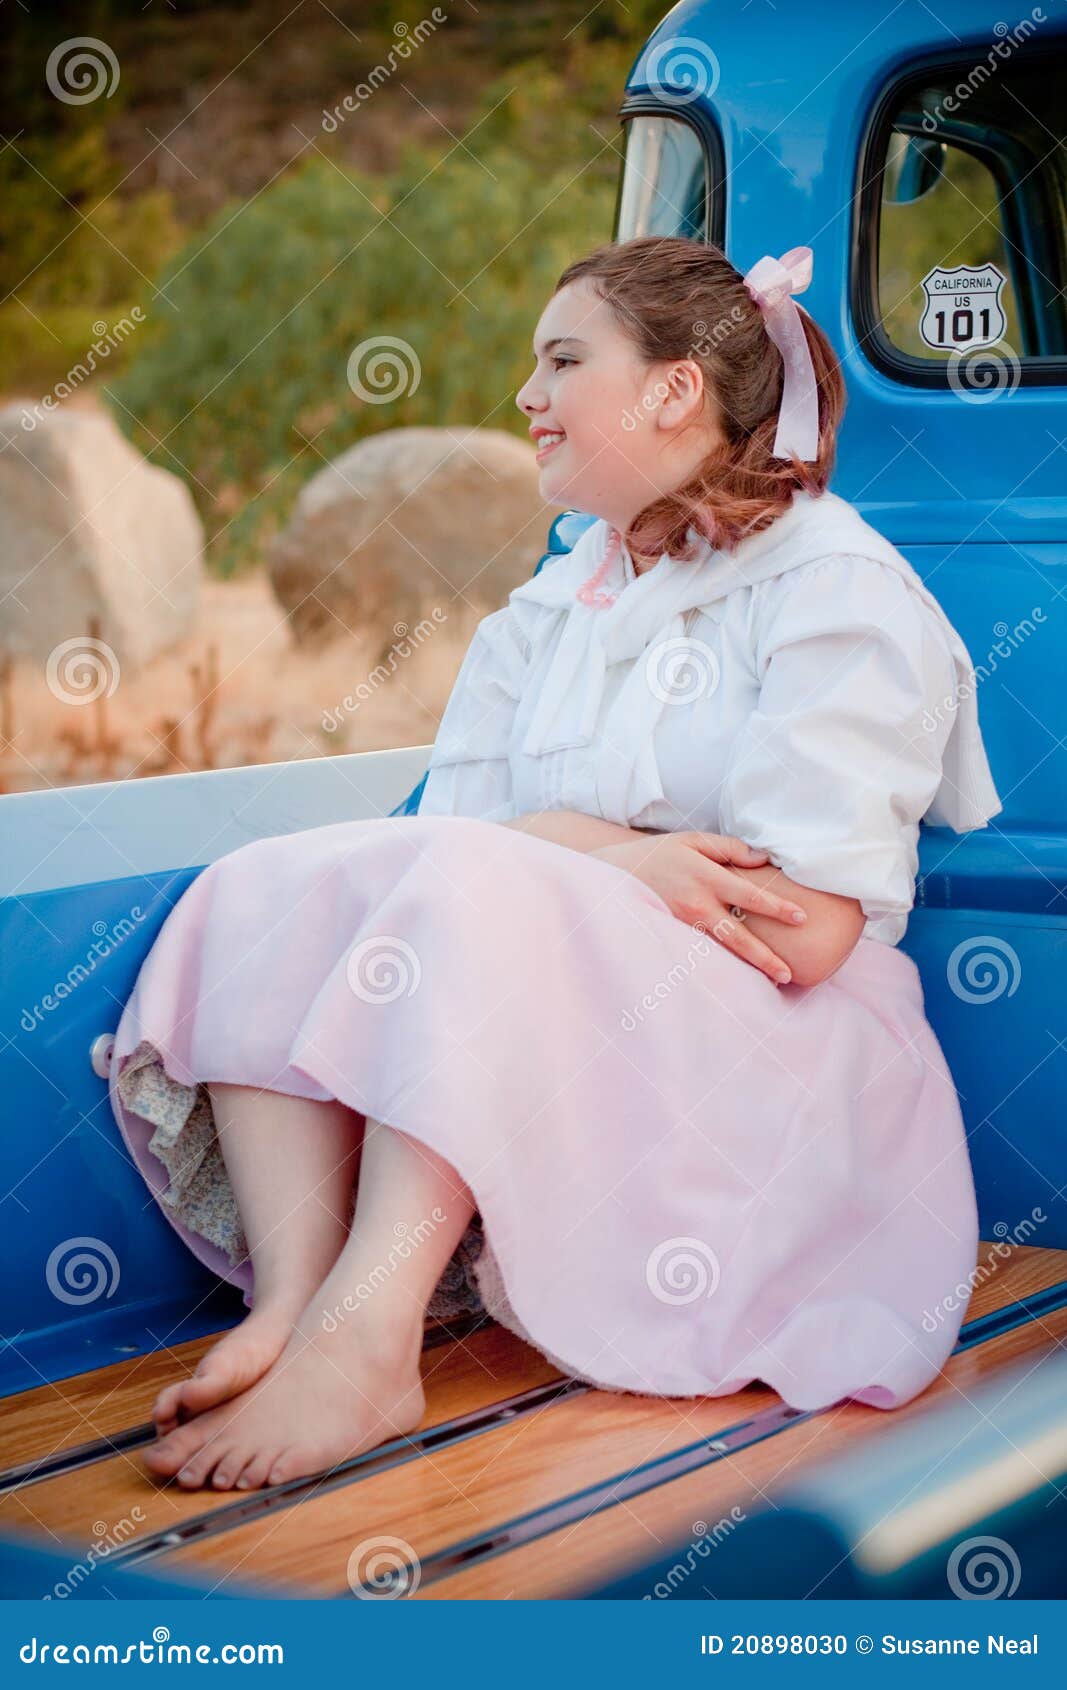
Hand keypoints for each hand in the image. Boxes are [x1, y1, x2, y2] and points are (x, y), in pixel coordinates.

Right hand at [590, 831, 807, 984]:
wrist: (613, 874)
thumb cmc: (658, 854)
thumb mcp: (692, 840)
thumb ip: (729, 848)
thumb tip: (764, 858)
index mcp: (705, 877)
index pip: (749, 895)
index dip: (777, 908)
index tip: (801, 917)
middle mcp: (695, 905)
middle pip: (738, 936)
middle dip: (765, 956)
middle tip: (788, 973)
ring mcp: (682, 925)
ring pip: (721, 951)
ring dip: (747, 966)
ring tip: (773, 979)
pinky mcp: (673, 937)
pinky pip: (703, 954)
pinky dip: (724, 964)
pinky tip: (742, 976)